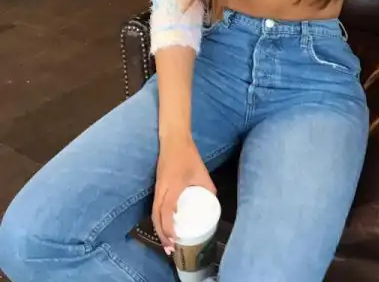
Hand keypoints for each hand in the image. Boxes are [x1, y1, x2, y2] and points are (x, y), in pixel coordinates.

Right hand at [152, 135, 215, 251]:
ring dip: (159, 229)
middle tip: (171, 249)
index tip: (175, 240)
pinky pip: (155, 206)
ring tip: (167, 243)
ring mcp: (157, 188)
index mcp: (173, 186)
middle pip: (156, 217)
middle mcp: (161, 190)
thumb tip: (213, 201)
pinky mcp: (157, 186)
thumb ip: (208, 187)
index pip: (167, 212)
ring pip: (154, 213)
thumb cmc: (188, 155)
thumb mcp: (202, 172)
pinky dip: (158, 219)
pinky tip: (164, 226)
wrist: (173, 140)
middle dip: (162, 235)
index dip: (169, 228)